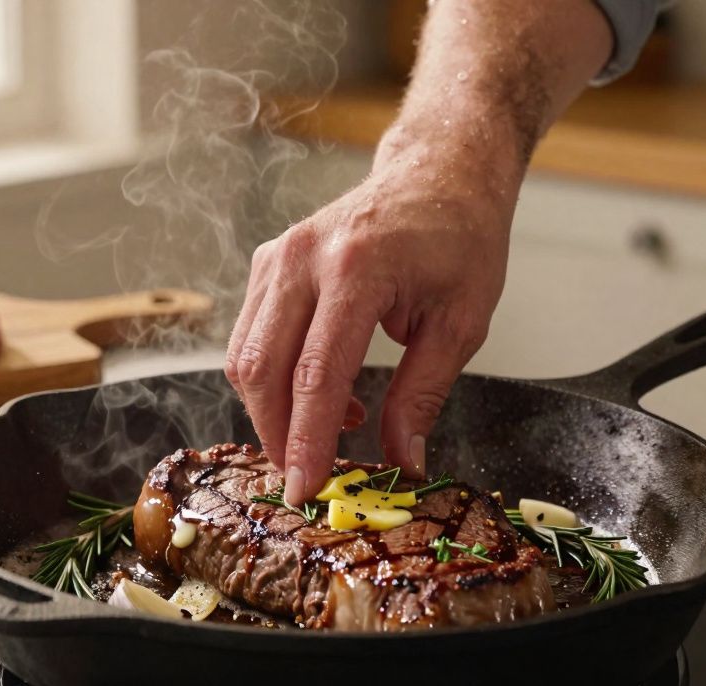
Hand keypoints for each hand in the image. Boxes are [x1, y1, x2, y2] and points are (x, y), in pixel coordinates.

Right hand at [226, 138, 517, 504]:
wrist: (437, 173)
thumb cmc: (459, 240)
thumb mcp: (461, 324)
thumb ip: (422, 396)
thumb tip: (402, 461)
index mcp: (359, 270)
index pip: (316, 375)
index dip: (305, 441)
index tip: (305, 491)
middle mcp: (305, 258)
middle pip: (262, 368)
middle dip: (277, 434)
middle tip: (306, 476)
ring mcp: (278, 256)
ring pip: (245, 356)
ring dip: (273, 409)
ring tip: (327, 430)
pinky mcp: (268, 261)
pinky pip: (251, 335)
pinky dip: (273, 377)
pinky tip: (319, 391)